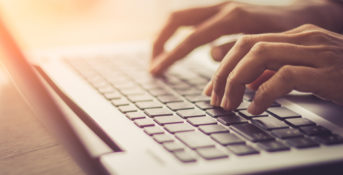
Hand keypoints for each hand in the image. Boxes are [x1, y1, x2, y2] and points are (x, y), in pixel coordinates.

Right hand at [150, 0, 342, 74]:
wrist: (301, 15)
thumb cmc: (286, 33)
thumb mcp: (264, 46)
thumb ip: (236, 51)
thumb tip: (211, 56)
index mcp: (232, 18)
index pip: (192, 38)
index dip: (171, 56)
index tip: (156, 70)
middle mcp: (222, 7)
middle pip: (177, 19)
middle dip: (160, 41)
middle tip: (153, 63)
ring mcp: (220, 7)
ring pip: (182, 17)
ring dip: (166, 37)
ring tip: (158, 58)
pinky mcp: (221, 11)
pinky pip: (192, 21)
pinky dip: (180, 35)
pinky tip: (177, 49)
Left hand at [203, 24, 342, 113]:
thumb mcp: (305, 72)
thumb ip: (276, 73)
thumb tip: (247, 84)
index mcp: (296, 35)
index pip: (247, 42)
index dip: (224, 65)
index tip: (212, 88)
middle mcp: (303, 38)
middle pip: (247, 46)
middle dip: (225, 73)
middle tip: (216, 99)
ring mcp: (316, 52)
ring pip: (260, 55)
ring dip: (237, 81)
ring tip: (230, 104)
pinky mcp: (327, 72)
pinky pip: (284, 77)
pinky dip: (263, 93)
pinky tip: (255, 109)